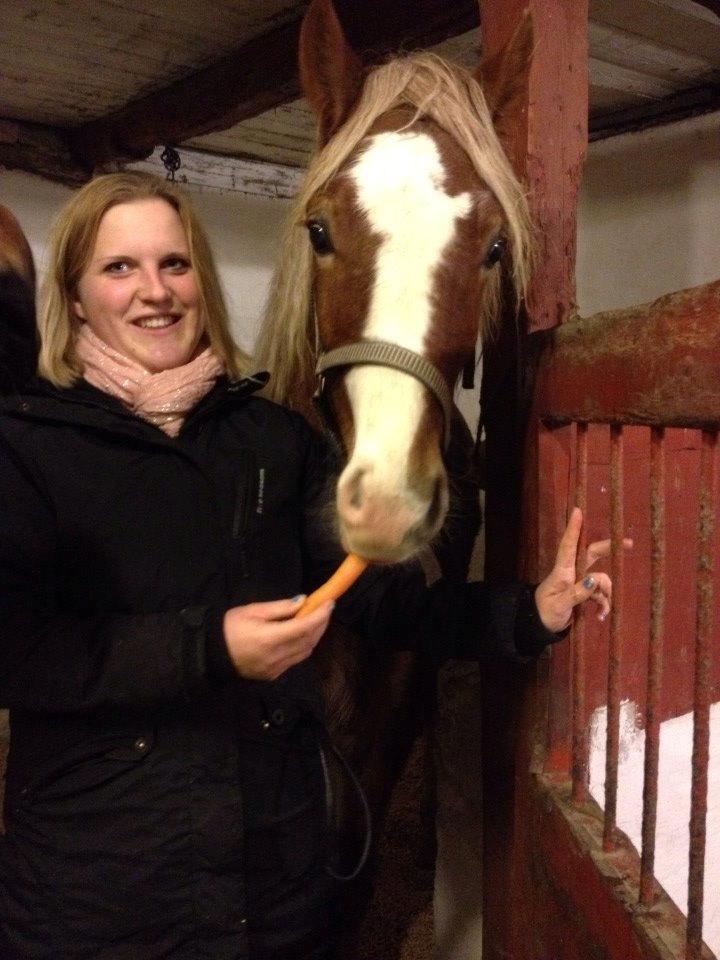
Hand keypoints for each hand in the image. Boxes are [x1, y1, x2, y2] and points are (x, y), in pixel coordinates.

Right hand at [223, 596, 333, 680]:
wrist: (212, 654)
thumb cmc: (230, 627)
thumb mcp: (252, 611)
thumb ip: (280, 608)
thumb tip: (303, 602)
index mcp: (270, 638)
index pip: (305, 627)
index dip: (321, 615)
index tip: (330, 603)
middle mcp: (276, 656)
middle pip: (309, 640)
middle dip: (321, 624)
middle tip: (326, 609)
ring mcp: (276, 668)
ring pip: (305, 652)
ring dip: (315, 636)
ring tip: (316, 620)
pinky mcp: (273, 675)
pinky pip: (296, 660)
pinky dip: (303, 646)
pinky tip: (301, 635)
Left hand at [534, 507, 632, 633]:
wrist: (541, 626)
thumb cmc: (546, 612)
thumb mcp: (560, 605)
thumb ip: (577, 593)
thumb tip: (594, 579)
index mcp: (562, 571)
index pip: (568, 546)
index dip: (573, 529)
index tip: (577, 511)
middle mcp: (572, 572)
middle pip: (592, 554)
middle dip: (608, 548)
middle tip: (628, 543)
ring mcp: (579, 582)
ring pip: (600, 579)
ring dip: (605, 594)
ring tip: (602, 610)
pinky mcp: (584, 593)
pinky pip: (600, 594)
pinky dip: (603, 604)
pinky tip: (600, 616)